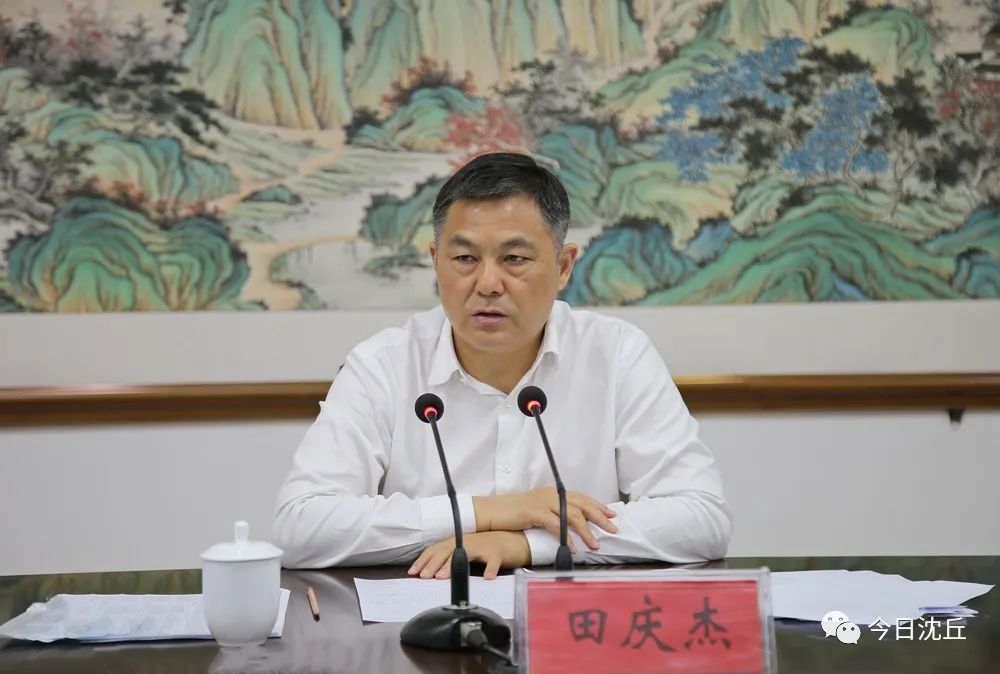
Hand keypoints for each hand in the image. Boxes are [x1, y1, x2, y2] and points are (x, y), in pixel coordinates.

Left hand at [408, 531, 530, 579]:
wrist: (514, 540)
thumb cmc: (489, 548)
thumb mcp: (468, 551)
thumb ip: (452, 559)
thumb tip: (433, 572)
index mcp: (459, 542)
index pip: (437, 549)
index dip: (424, 560)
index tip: (413, 572)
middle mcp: (468, 542)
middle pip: (447, 551)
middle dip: (433, 564)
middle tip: (424, 576)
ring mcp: (483, 546)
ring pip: (465, 554)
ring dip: (452, 566)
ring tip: (442, 578)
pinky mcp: (498, 552)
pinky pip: (493, 561)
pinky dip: (490, 569)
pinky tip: (487, 578)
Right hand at [473, 487, 616, 550]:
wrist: (491, 511)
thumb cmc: (512, 513)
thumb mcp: (536, 510)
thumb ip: (552, 514)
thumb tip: (568, 525)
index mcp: (552, 493)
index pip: (581, 497)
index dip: (597, 505)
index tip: (611, 514)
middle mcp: (551, 495)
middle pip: (581, 505)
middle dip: (599, 517)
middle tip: (613, 528)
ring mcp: (543, 503)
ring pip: (572, 516)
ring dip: (586, 531)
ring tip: (595, 545)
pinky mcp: (535, 513)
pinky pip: (556, 526)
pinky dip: (566, 538)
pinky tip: (573, 548)